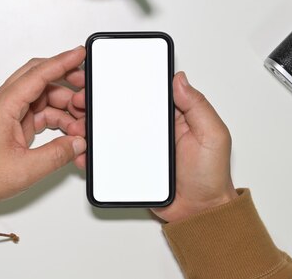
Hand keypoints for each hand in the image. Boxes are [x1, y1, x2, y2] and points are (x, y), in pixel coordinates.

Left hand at [0, 47, 87, 217]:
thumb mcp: (25, 168)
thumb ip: (56, 154)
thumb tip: (77, 142)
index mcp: (4, 104)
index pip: (38, 73)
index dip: (62, 61)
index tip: (81, 54)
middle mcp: (6, 103)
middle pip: (41, 79)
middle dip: (67, 80)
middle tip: (87, 90)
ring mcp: (9, 113)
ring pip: (43, 97)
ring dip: (64, 106)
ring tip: (81, 123)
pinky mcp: (12, 124)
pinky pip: (39, 113)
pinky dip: (56, 119)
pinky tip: (68, 133)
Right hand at [71, 71, 237, 221]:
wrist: (199, 213)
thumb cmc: (210, 177)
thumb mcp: (213, 136)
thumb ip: (198, 106)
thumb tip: (179, 79)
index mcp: (171, 115)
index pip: (143, 92)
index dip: (122, 84)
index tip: (103, 79)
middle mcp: (152, 127)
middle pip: (119, 108)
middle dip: (97, 102)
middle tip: (81, 101)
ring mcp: (138, 145)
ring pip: (108, 130)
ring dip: (90, 125)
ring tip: (78, 126)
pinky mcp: (129, 163)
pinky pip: (107, 155)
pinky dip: (92, 152)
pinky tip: (84, 151)